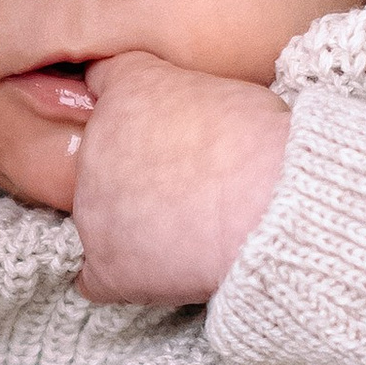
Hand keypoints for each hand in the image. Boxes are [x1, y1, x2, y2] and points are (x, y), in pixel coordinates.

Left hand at [73, 53, 290, 308]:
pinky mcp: (107, 265)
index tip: (156, 129)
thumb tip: (193, 122)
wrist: (271, 206)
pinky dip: (121, 276)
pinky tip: (155, 271)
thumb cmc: (266, 147)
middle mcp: (96, 147)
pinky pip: (95, 277)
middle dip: (135, 171)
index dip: (133, 112)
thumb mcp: (228, 89)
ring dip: (132, 222)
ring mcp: (94, 209)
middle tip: (187, 184)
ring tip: (187, 229)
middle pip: (100, 158)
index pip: (104, 86)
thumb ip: (186, 97)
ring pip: (100, 215)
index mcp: (127, 92)